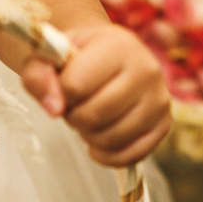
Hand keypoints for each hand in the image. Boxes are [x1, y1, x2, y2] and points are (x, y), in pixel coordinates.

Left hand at [21, 24, 171, 167]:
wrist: (107, 56)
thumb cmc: (77, 58)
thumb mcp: (49, 57)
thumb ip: (38, 76)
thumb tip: (55, 109)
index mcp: (119, 45)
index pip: (75, 86)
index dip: (60, 93)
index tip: (64, 86)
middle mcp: (147, 70)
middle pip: (94, 115)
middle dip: (73, 117)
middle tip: (75, 106)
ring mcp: (159, 100)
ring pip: (111, 139)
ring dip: (88, 136)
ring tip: (89, 119)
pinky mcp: (164, 125)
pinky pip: (129, 156)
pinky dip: (107, 156)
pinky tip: (98, 142)